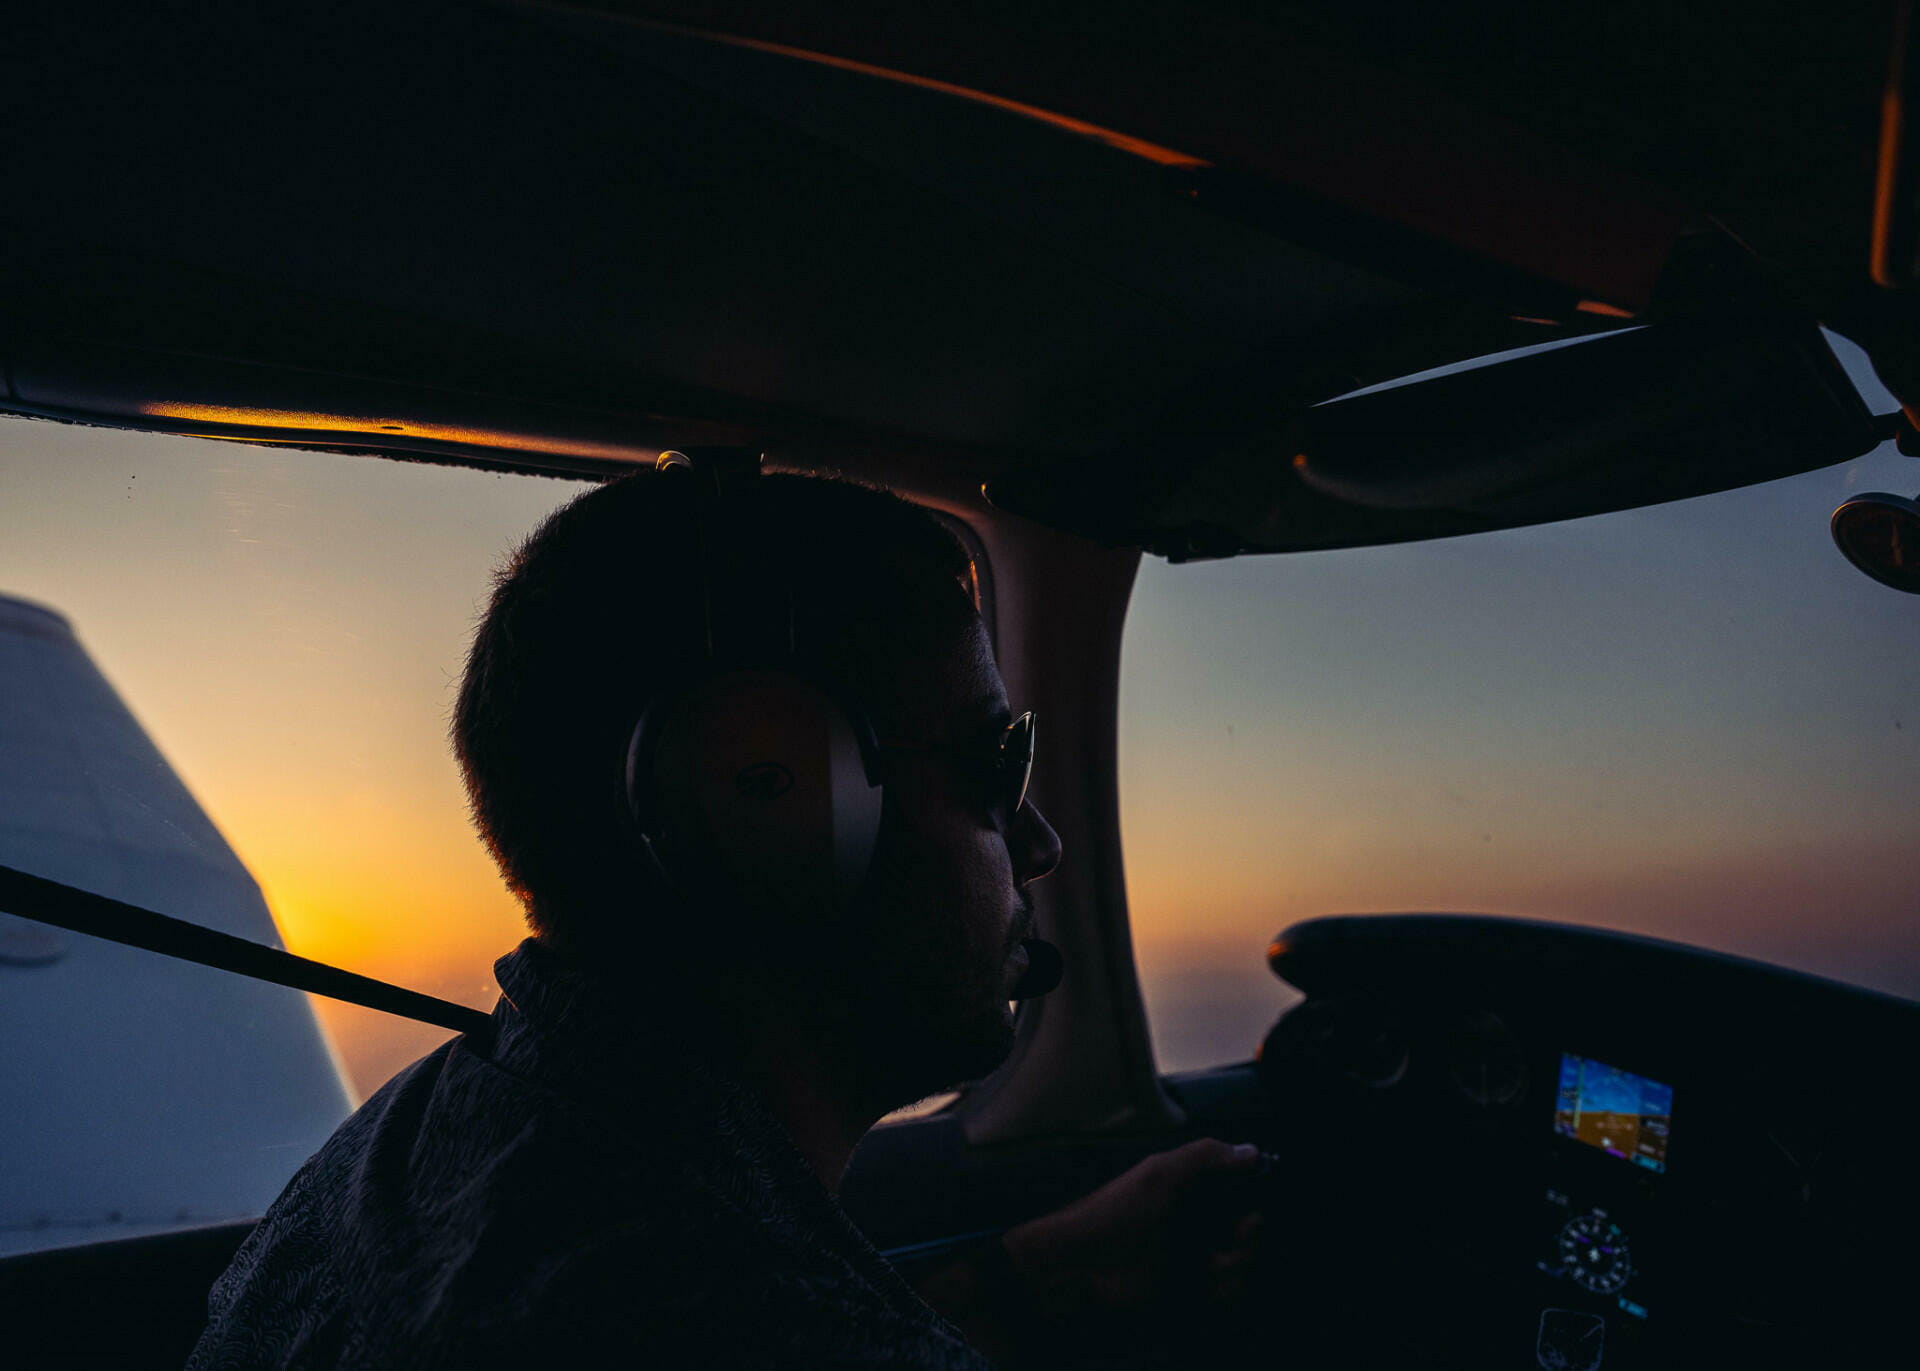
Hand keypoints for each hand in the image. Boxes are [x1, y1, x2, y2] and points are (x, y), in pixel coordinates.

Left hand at [999, 1137, 1266, 1319]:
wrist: (1083, 1263)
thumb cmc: (1117, 1211)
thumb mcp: (1159, 1173)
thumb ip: (1205, 1157)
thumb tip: (1253, 1151)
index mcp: (1192, 1189)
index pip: (1240, 1189)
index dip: (1255, 1196)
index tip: (1254, 1204)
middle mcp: (1198, 1221)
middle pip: (1248, 1229)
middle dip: (1251, 1235)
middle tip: (1238, 1236)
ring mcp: (1194, 1256)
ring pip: (1241, 1262)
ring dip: (1238, 1264)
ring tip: (1217, 1263)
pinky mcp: (1189, 1288)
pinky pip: (1226, 1292)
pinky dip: (1227, 1290)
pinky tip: (1212, 1282)